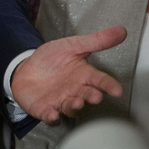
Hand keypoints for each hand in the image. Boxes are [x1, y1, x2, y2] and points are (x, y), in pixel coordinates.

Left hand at [11, 25, 126, 123]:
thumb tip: (122, 30)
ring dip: (74, 107)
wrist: (26, 69)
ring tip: (76, 102)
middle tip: (94, 96)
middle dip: (92, 97)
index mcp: (84, 76)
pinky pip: (50, 116)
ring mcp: (61, 102)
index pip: (100, 81)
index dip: (109, 86)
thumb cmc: (52, 59)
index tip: (117, 90)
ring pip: (71, 108)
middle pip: (87, 96)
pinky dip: (52, 117)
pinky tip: (52, 115)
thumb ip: (95, 41)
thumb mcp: (72, 46)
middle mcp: (76, 91)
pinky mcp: (46, 110)